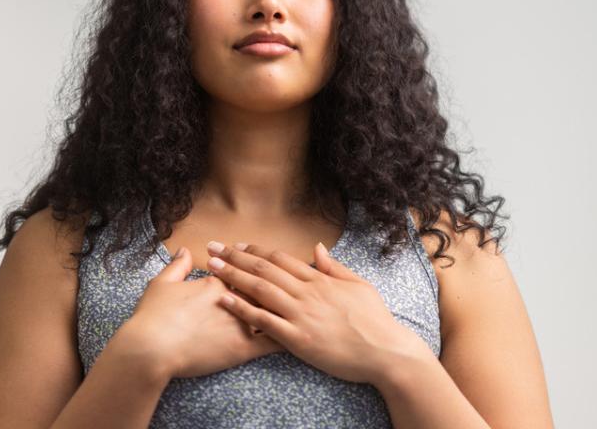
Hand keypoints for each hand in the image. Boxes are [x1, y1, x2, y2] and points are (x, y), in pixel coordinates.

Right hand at [110, 247, 284, 378]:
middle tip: (295, 283)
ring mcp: (241, 323)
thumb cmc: (152, 317)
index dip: (254, 268)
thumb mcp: (161, 284)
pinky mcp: (242, 348)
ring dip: (289, 308)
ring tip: (305, 305)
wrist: (151, 348)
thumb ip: (177, 266)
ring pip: (273, 311)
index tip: (264, 266)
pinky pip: (272, 341)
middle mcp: (234, 300)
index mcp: (217, 283)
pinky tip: (301, 335)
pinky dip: (288, 336)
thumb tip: (186, 251)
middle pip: (264, 287)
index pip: (244, 271)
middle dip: (280, 284)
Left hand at [205, 240, 433, 384]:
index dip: (256, 251)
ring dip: (233, 276)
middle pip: (264, 269)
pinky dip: (241, 309)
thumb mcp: (359, 285)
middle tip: (213, 248)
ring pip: (260, 289)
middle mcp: (307, 293)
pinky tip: (223, 300)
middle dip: (235, 257)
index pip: (281, 259)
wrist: (385, 351)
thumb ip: (334, 267)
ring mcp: (301, 315)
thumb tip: (317, 248)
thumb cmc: (375, 320)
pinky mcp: (298, 339)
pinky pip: (264, 321)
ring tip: (211, 267)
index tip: (237, 246)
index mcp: (320, 280)